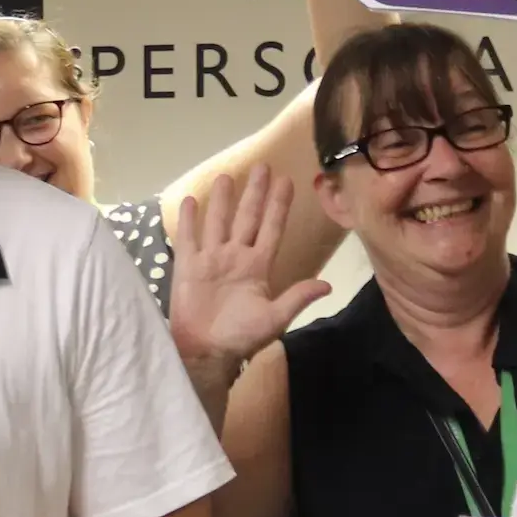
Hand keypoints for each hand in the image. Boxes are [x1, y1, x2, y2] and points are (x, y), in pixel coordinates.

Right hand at [169, 165, 333, 369]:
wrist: (206, 351)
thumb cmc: (240, 337)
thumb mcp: (274, 319)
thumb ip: (296, 298)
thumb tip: (327, 286)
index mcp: (258, 266)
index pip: (271, 228)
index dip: (279, 206)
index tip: (286, 181)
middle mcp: (236, 256)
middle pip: (247, 217)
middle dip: (255, 192)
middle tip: (262, 166)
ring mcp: (211, 259)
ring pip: (219, 222)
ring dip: (223, 200)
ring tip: (227, 176)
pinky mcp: (188, 266)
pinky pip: (189, 237)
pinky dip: (189, 219)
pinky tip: (192, 200)